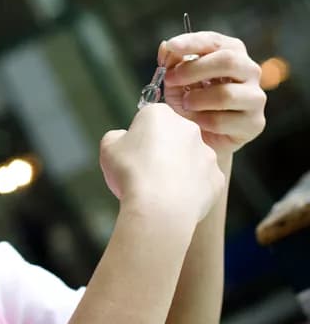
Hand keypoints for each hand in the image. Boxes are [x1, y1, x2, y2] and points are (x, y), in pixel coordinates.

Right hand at [100, 104, 223, 223]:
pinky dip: (190, 188)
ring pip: (189, 158)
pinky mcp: (216, 178)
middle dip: (161, 149)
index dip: (138, 135)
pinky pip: (201, 180)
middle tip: (144, 170)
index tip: (132, 151)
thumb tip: (124, 139)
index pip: (149, 118)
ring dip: (177, 168)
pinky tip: (174, 198)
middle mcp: (188, 129)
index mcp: (160, 114)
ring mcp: (206, 154)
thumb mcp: (108, 147)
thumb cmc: (131, 174)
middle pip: (172, 136)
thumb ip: (117, 137)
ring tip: (158, 188)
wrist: (159, 208)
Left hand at [158, 32, 266, 157]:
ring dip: (196, 99)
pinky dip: (202, 120)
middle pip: (228, 61)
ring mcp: (255, 97)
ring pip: (225, 94)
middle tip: (170, 79)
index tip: (172, 46)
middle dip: (193, 69)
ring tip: (185, 104)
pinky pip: (222, 120)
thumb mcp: (177, 79)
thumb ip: (172, 63)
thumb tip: (165, 47)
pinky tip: (197, 122)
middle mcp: (249, 71)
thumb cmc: (192, 101)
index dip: (192, 42)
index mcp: (232, 53)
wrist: (204, 135)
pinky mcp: (254, 123)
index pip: (215, 41)